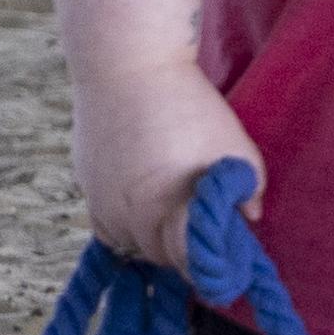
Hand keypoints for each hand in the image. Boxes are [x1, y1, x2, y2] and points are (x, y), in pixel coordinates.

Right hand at [71, 61, 262, 272]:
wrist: (125, 65)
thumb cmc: (189, 106)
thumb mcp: (235, 148)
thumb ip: (248, 190)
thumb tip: (249, 217)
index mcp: (169, 210)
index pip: (189, 266)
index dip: (211, 269)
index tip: (228, 266)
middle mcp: (129, 216)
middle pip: (160, 260)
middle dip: (185, 256)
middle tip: (207, 240)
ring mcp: (101, 202)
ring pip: (129, 246)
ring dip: (154, 243)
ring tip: (177, 221)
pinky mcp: (84, 184)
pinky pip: (105, 226)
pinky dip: (126, 228)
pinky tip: (144, 209)